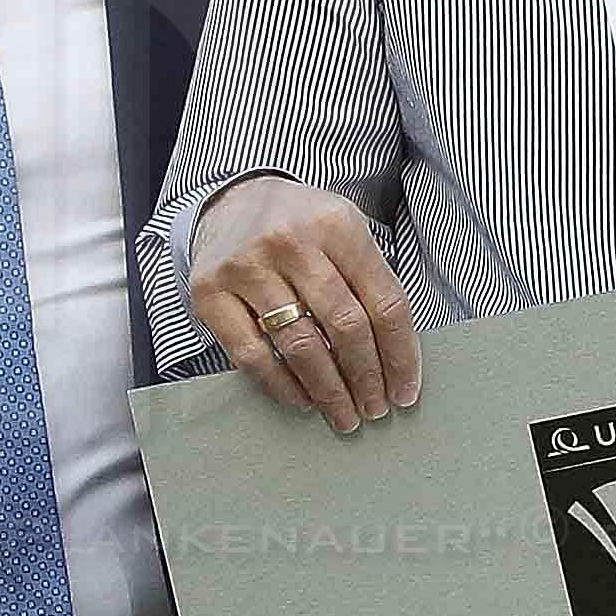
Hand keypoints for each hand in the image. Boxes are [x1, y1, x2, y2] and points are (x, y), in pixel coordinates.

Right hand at [185, 174, 421, 434]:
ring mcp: (246, 266)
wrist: (230, 201)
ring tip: (344, 414)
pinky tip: (302, 400)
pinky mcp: (210, 293)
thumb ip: (370, 281)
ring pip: (301, 346)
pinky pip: (253, 355)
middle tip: (375, 409)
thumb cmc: (299, 226)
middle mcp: (290, 240)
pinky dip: (282, 386)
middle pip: (345, 326)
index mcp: (336, 223)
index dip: (400, 355)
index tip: (405, 390)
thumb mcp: (343, 232)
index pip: (384, 302)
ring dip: (329, 391)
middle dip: (366, 378)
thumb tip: (395, 359)